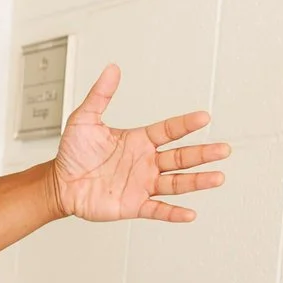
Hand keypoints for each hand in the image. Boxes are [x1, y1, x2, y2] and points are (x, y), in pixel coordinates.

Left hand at [49, 64, 227, 222]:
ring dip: (197, 181)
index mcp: (139, 140)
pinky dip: (173, 213)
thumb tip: (112, 69)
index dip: (186, 124)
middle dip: (202, 154)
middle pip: (181, 157)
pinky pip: (157, 209)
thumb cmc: (72, 152)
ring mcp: (142, 184)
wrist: (59, 183)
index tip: (204, 117)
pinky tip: (189, 214)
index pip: (169, 130)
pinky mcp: (133, 205)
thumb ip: (100, 96)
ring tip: (218, 177)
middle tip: (224, 150)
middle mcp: (146, 162)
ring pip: (176, 183)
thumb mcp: (84, 119)